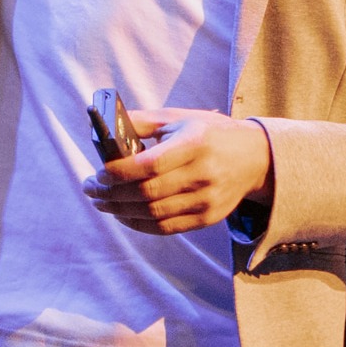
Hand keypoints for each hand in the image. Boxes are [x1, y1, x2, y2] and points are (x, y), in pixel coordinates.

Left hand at [82, 107, 273, 236]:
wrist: (255, 158)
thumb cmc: (210, 133)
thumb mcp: (180, 118)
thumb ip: (143, 121)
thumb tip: (104, 124)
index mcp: (195, 144)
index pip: (150, 165)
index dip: (119, 173)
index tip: (98, 174)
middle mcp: (203, 174)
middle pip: (148, 193)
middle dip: (112, 194)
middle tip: (90, 189)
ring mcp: (207, 200)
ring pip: (154, 214)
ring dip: (120, 211)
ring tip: (102, 203)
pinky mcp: (208, 218)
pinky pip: (167, 228)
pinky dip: (140, 224)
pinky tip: (124, 215)